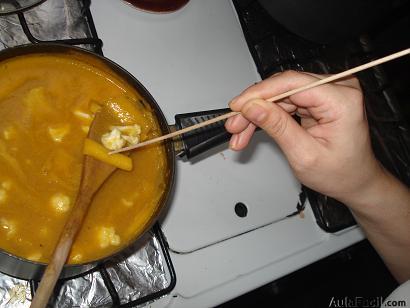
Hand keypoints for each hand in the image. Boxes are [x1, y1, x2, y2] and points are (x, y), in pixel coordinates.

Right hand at [225, 71, 383, 205]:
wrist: (355, 181)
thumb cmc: (341, 172)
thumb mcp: (304, 154)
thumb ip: (278, 127)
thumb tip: (253, 106)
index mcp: (341, 100)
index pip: (292, 83)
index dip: (260, 93)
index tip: (237, 106)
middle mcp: (336, 89)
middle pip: (282, 89)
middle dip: (254, 108)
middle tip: (234, 125)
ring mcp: (326, 93)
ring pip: (278, 96)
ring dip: (256, 115)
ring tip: (239, 134)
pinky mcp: (316, 100)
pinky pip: (283, 103)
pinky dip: (266, 116)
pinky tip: (251, 128)